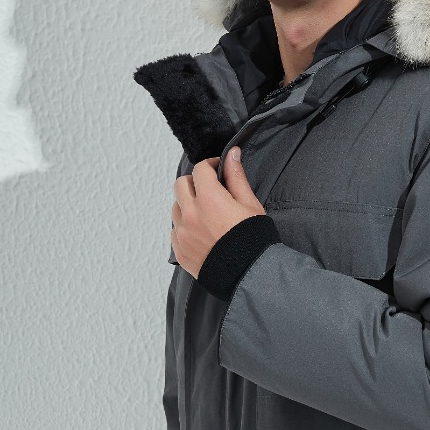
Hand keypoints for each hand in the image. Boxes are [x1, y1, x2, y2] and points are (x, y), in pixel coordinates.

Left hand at [171, 148, 265, 277]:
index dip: (210, 165)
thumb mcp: (250, 204)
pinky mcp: (180, 250)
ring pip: (175, 207)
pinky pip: (175, 229)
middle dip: (194, 182)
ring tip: (206, 213)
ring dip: (187, 204)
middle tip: (209, 188)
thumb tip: (232, 154)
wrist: (250, 275)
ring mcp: (182, 233)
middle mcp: (190, 214)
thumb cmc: (253, 241)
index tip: (216, 169)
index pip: (200, 170)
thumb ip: (236, 177)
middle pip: (181, 184)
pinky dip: (185, 225)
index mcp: (209, 199)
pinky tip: (201, 231)